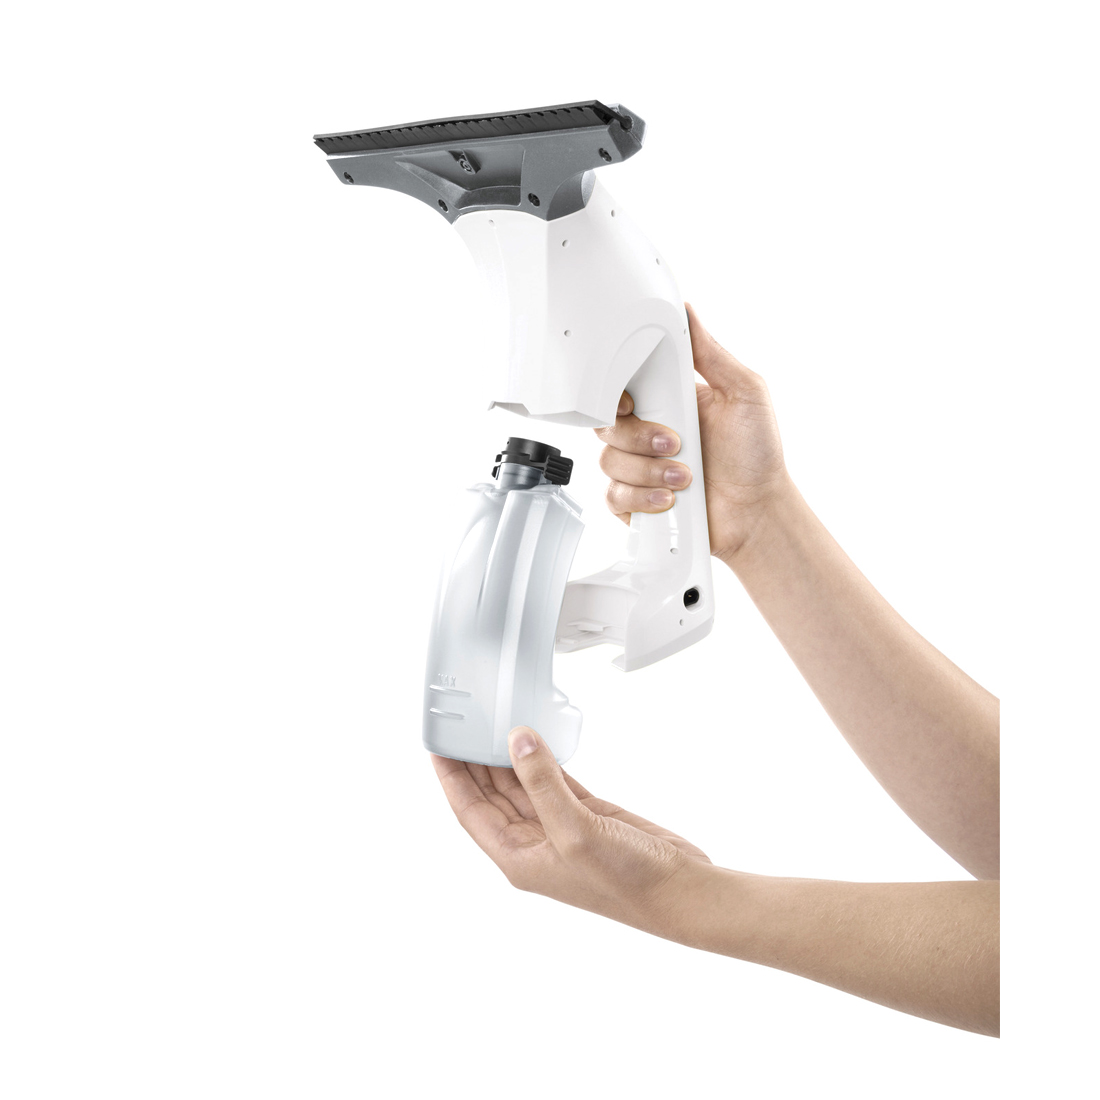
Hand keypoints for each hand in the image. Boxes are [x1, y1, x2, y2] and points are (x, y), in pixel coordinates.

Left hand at [431, 727, 710, 936]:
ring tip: (491, 724)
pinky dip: (544, 760)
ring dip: (506, 757)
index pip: (470, 811)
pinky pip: (554, 781)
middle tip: (463, 723)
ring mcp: (561, 828)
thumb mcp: (575, 831)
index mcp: (519, 857)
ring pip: (522, 785)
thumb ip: (542, 784)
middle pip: (491, 796)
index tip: (438, 744)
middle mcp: (535, 844)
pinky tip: (534, 739)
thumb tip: (517, 741)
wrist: (680, 892)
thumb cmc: (628, 882)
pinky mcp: (588, 815)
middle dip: (473, 762)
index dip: (451, 778)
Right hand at [595, 303, 787, 562]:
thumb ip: (711, 354)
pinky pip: (613, 495)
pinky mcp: (636, 500)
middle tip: (675, 444)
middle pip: (607, 425)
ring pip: (609, 461)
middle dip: (639, 438)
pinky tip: (669, 499)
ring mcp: (640, 468)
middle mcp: (649, 432)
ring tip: (685, 478)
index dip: (616, 393)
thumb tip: (688, 312)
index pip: (622, 386)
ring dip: (648, 472)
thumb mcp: (746, 391)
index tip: (631, 403)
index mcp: (668, 401)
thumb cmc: (758, 456)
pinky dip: (641, 498)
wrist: (758, 513)